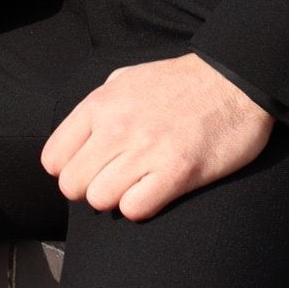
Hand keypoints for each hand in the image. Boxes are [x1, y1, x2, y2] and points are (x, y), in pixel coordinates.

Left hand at [40, 53, 273, 221]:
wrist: (235, 81)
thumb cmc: (179, 83)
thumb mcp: (125, 78)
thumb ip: (97, 107)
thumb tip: (76, 139)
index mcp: (100, 104)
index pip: (53, 159)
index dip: (69, 170)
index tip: (90, 168)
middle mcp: (117, 126)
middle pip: (72, 186)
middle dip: (90, 189)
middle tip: (114, 180)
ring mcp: (146, 150)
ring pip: (100, 200)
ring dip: (117, 198)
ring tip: (137, 184)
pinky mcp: (177, 172)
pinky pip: (134, 209)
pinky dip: (142, 206)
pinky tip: (156, 190)